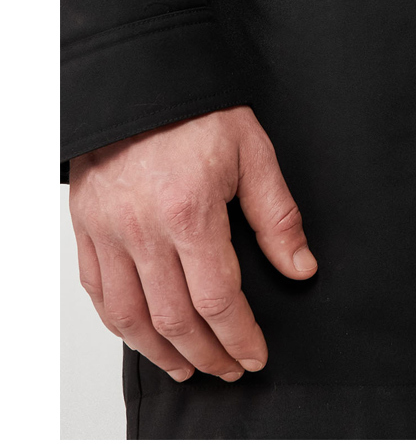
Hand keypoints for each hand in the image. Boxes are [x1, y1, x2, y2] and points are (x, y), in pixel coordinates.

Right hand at [68, 100, 316, 381]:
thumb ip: (276, 215)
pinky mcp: (86, 226)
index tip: (254, 356)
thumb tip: (300, 268)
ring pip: (131, 317)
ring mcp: (108, 230)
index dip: (239, 338)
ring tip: (187, 367)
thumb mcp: (251, 150)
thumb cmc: (194, 108)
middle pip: (175, 319)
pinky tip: (142, 335)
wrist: (136, 75)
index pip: (217, 300)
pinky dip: (120, 324)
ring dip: (161, 353)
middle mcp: (143, 228)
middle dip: (208, 355)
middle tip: (229, 368)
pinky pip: (98, 292)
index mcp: (189, 210)